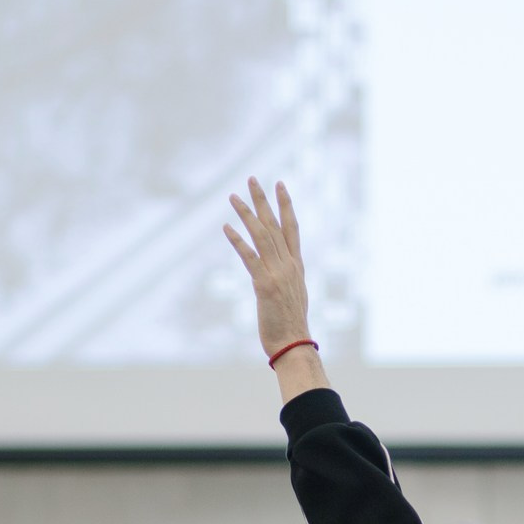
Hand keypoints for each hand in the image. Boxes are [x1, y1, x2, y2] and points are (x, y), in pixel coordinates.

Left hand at [224, 177, 309, 357]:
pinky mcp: (265, 285)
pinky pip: (250, 258)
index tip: (280, 185)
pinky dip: (238, 241)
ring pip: (262, 236)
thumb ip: (287, 280)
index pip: (292, 228)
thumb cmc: (291, 326)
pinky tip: (226, 227)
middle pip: (275, 225)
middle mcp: (289, 265)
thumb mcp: (293, 296)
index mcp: (296, 266)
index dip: (286, 205)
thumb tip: (282, 275)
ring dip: (246, 214)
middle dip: (263, 200)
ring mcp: (278, 273)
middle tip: (252, 179)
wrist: (294, 344)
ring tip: (233, 197)